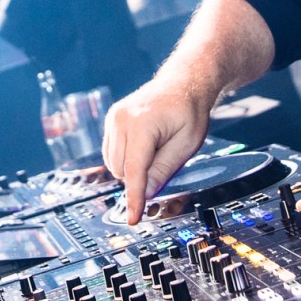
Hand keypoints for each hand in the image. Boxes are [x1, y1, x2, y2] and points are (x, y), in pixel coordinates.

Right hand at [102, 78, 213, 224]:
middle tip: (165, 157)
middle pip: (122, 170)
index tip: (133, 218)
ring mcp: (113, 119)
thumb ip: (164, 169)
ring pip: (114, 164)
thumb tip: (145, 194)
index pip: (134, 171)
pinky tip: (145, 146)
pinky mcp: (111, 121)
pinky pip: (111, 153)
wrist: (183, 82)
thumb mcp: (186, 144)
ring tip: (157, 147)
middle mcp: (121, 120)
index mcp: (142, 124)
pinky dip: (126, 159)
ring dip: (132, 168)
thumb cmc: (189, 110)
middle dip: (141, 176)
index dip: (134, 198)